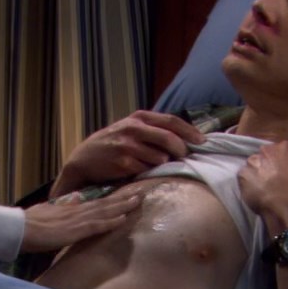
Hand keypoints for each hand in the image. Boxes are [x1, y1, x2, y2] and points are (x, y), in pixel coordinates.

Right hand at [20, 186, 144, 252]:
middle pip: (106, 203)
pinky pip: (96, 225)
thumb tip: (76, 198)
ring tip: (138, 200)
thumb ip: (64, 206)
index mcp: (73, 207)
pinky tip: (122, 218)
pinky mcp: (74, 231)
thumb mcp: (49, 211)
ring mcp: (77, 220)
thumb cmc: (30, 222)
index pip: (99, 201)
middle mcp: (78, 211)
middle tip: (143, 191)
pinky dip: (110, 222)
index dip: (115, 196)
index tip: (129, 191)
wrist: (18, 228)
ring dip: (123, 206)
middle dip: (125, 197)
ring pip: (105, 211)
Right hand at [52, 110, 205, 195]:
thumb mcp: (131, 129)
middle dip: (181, 150)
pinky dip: (148, 171)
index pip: (171, 121)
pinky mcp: (124, 162)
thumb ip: (154, 130)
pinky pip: (147, 169)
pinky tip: (138, 170)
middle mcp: (133, 128)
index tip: (203, 141)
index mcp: (138, 117)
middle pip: (169, 138)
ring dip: (162, 163)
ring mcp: (128, 145)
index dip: (190, 131)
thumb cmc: (113, 144)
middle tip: (184, 157)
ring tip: (152, 164)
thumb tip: (186, 139)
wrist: (84, 158)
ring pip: (160, 157)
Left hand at [236, 140, 287, 233]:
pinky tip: (254, 194)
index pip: (277, 150)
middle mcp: (267, 150)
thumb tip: (285, 172)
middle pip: (262, 156)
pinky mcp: (242, 174)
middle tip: (269, 180)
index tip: (278, 172)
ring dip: (254, 175)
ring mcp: (252, 161)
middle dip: (264, 166)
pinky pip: (243, 178)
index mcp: (285, 147)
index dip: (277, 163)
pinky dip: (246, 185)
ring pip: (251, 166)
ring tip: (261, 189)